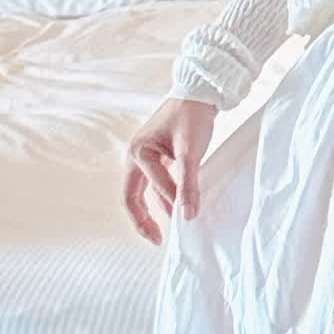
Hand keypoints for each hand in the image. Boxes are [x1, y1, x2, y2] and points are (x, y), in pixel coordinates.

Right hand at [124, 96, 218, 245]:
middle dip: (143, 220)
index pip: (152, 187)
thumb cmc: (192, 116)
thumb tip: (187, 214)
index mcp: (138, 152)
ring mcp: (145, 157)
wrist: (201, 93)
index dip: (170, 202)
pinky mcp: (157, 158)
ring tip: (169, 229)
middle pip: (132, 197)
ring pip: (144, 192)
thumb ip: (188, 184)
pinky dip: (163, 197)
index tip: (188, 216)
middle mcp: (136, 155)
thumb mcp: (191, 151)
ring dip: (155, 209)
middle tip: (157, 240)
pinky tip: (175, 208)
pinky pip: (155, 184)